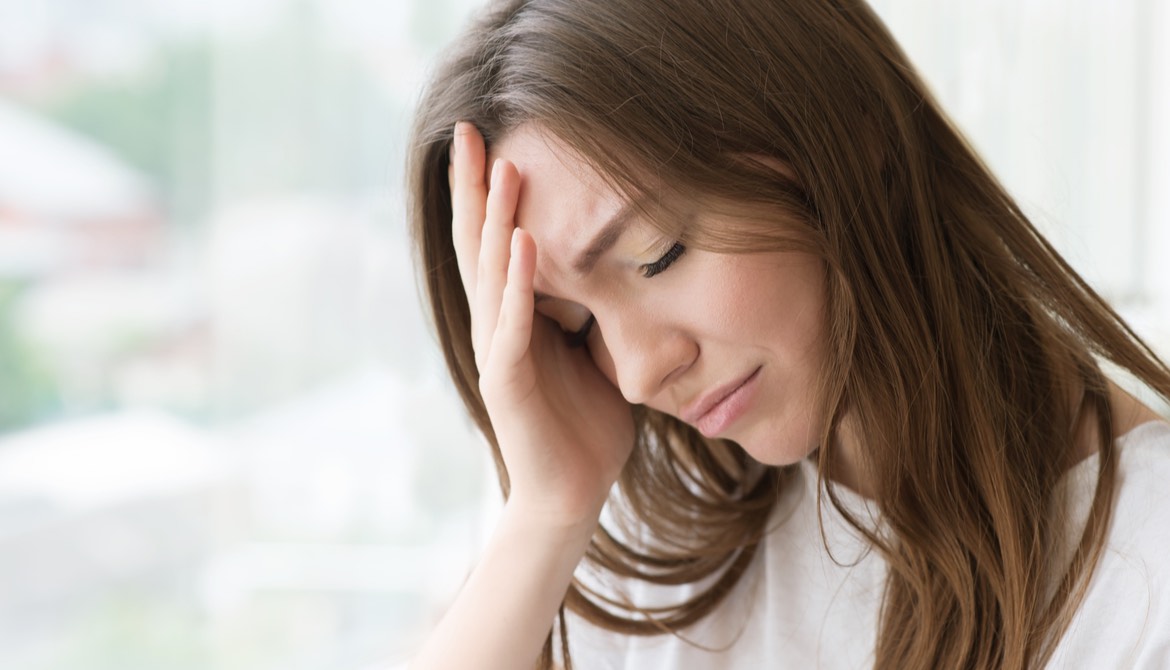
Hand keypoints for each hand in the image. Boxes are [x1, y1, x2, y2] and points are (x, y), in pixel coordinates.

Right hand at [449, 122, 634, 524]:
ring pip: (491, 274)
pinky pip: (513, 325)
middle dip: (473, 186)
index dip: (487, 190)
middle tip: (469, 128)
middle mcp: (495, 324)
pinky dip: (519, 283)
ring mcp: (497, 351)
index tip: (492, 136)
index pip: (495, 239)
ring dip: (496, 220)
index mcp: (513, 313)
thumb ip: (589, 303)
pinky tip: (525, 242)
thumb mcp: (592, 347)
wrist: (572, 492)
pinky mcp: (507, 383)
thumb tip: (614, 259)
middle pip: (478, 242)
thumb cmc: (584, 420)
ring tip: (501, 167)